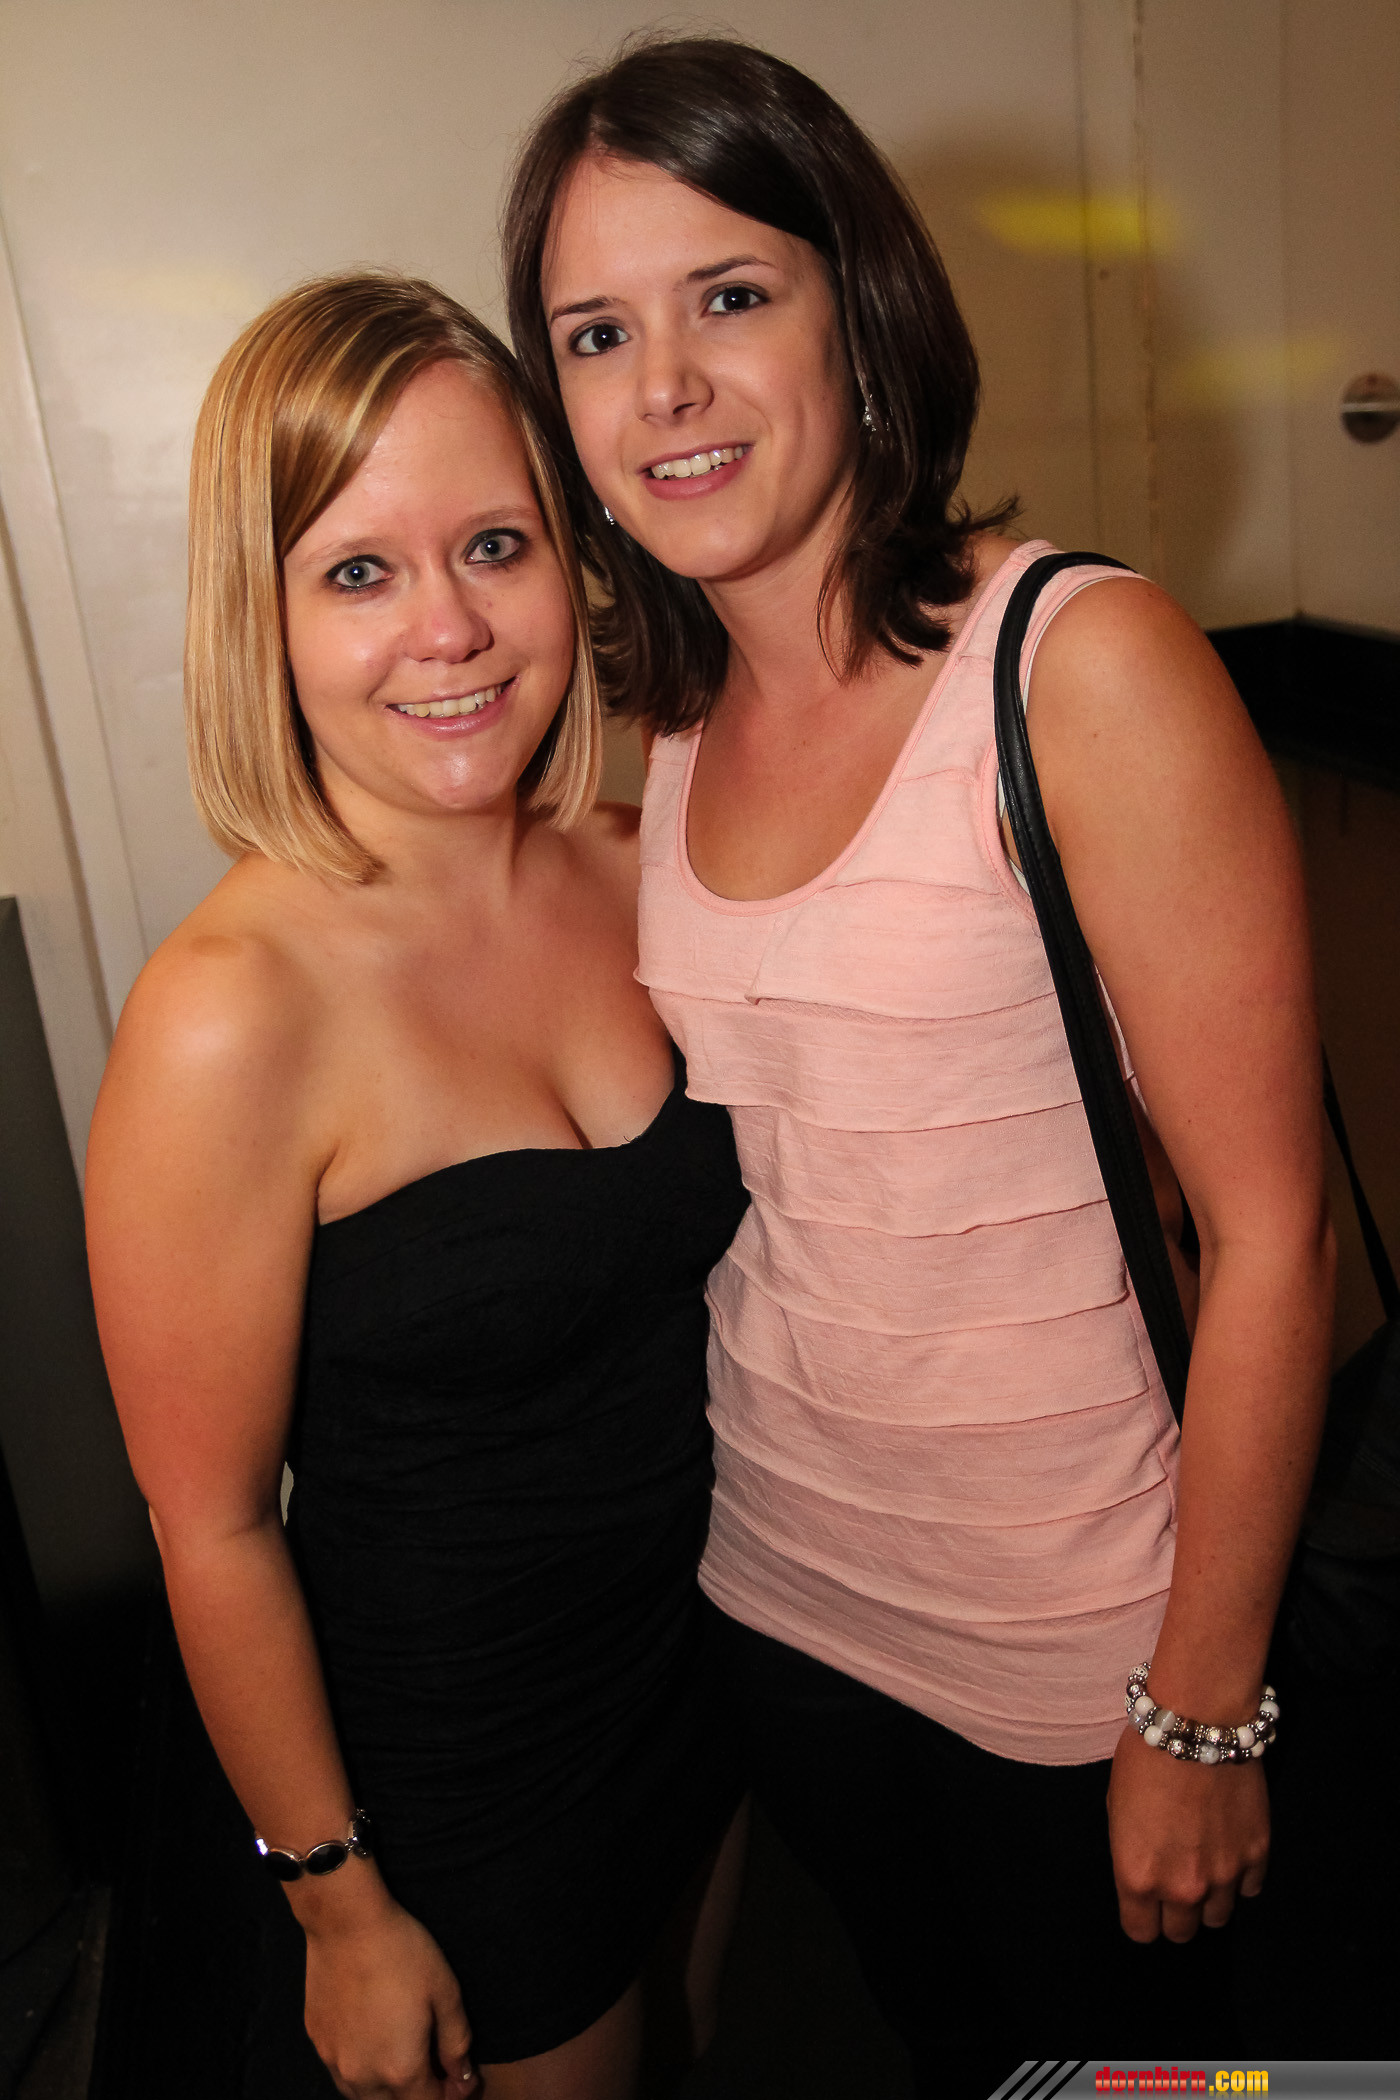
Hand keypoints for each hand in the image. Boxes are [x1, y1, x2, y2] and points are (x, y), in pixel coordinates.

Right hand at [302, 1883, 477, 2098]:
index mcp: (400, 2070)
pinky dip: (361, 2068)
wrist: (347, 1923)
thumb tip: (462, 2077)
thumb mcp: (445, 1992)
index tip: (458, 2077)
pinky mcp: (317, 2042)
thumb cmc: (403, 1953)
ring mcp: (334, 2062)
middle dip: (417, 2093)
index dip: (449, 2094)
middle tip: (433, 2065)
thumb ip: (456, 2043)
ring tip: (402, 2051)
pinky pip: (341, 2072)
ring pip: (363, 2096)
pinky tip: (372, 2035)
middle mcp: (362, 2077)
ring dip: (386, 2088)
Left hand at [1107, 1724, 1268, 1942]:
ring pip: (1219, 1918)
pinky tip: (1230, 1848)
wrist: (1197, 1723)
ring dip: (1210, 1899)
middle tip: (1175, 1881)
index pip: (1141, 1932)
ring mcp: (1224, 1876)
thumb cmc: (1145, 1755)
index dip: (1142, 1916)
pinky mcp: (1257, 1857)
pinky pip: (1249, 1889)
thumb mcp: (1116, 1806)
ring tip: (1204, 1864)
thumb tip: (1145, 1870)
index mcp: (1138, 1876)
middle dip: (1175, 1912)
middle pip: (1181, 1932)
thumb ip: (1131, 1851)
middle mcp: (1182, 1887)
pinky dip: (1240, 1876)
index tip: (1145, 1902)